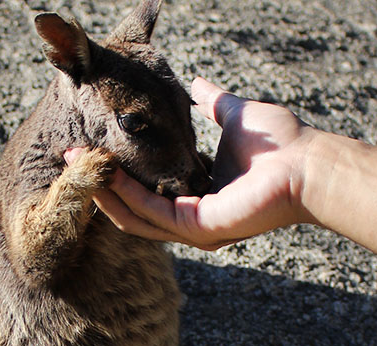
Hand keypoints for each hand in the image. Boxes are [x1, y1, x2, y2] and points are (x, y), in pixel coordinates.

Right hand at [66, 77, 318, 249]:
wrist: (307, 163)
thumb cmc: (283, 145)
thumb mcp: (235, 116)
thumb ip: (212, 104)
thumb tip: (196, 84)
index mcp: (198, 194)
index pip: (146, 188)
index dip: (117, 169)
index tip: (92, 145)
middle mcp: (191, 218)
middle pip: (132, 206)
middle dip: (99, 182)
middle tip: (69, 157)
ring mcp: (193, 228)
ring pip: (135, 215)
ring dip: (104, 191)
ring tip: (76, 165)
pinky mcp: (198, 228)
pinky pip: (152, 214)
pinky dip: (126, 195)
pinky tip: (105, 173)